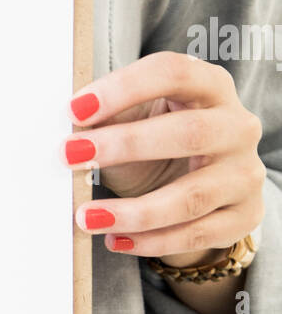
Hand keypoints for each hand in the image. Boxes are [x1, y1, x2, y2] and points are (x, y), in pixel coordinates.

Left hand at [62, 52, 264, 263]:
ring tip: (86, 217)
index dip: (124, 88)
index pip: (173, 73)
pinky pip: (197, 234)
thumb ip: (108, 119)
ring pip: (192, 196)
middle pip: (189, 132)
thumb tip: (66, 129)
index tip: (75, 109)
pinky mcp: (246, 215)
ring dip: (133, 211)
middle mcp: (237, 126)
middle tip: (70, 155)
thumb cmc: (159, 145)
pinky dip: (152, 241)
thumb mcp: (138, 121)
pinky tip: (116, 240)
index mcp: (210, 87)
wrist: (201, 190)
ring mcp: (245, 173)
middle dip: (124, 144)